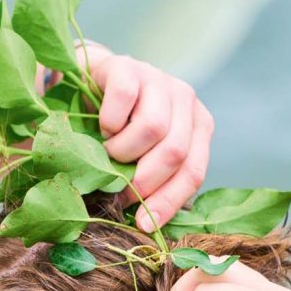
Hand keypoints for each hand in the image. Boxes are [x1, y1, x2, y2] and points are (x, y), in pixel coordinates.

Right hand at [87, 50, 213, 231]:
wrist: (92, 84)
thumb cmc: (121, 130)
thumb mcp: (144, 157)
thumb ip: (155, 180)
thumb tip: (149, 224)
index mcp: (198, 125)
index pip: (193, 171)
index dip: (168, 201)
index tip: (143, 224)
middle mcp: (185, 99)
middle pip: (175, 152)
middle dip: (143, 181)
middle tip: (119, 191)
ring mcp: (159, 78)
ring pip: (153, 128)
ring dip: (123, 151)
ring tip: (108, 153)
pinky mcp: (129, 66)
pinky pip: (125, 99)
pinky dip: (109, 122)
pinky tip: (103, 127)